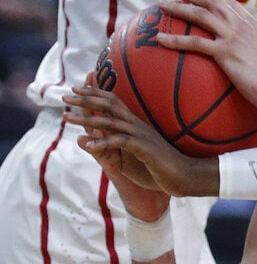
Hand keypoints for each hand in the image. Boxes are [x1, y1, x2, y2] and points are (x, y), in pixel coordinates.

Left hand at [62, 85, 213, 198]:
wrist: (184, 175)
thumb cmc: (157, 167)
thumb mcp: (127, 158)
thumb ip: (106, 148)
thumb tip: (82, 140)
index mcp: (134, 125)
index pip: (112, 102)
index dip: (94, 93)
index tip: (75, 89)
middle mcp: (136, 125)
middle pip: (108, 105)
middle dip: (85, 99)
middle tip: (65, 96)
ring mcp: (141, 136)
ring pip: (110, 121)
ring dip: (86, 119)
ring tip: (67, 118)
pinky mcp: (145, 149)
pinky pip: (121, 142)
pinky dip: (104, 142)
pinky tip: (90, 145)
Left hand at [157, 0, 256, 113]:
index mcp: (254, 26)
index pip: (230, 4)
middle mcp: (242, 26)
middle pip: (212, 2)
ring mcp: (233, 37)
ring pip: (200, 15)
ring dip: (178, 8)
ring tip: (161, 6)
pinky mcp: (225, 53)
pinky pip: (194, 43)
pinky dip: (175, 40)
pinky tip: (160, 39)